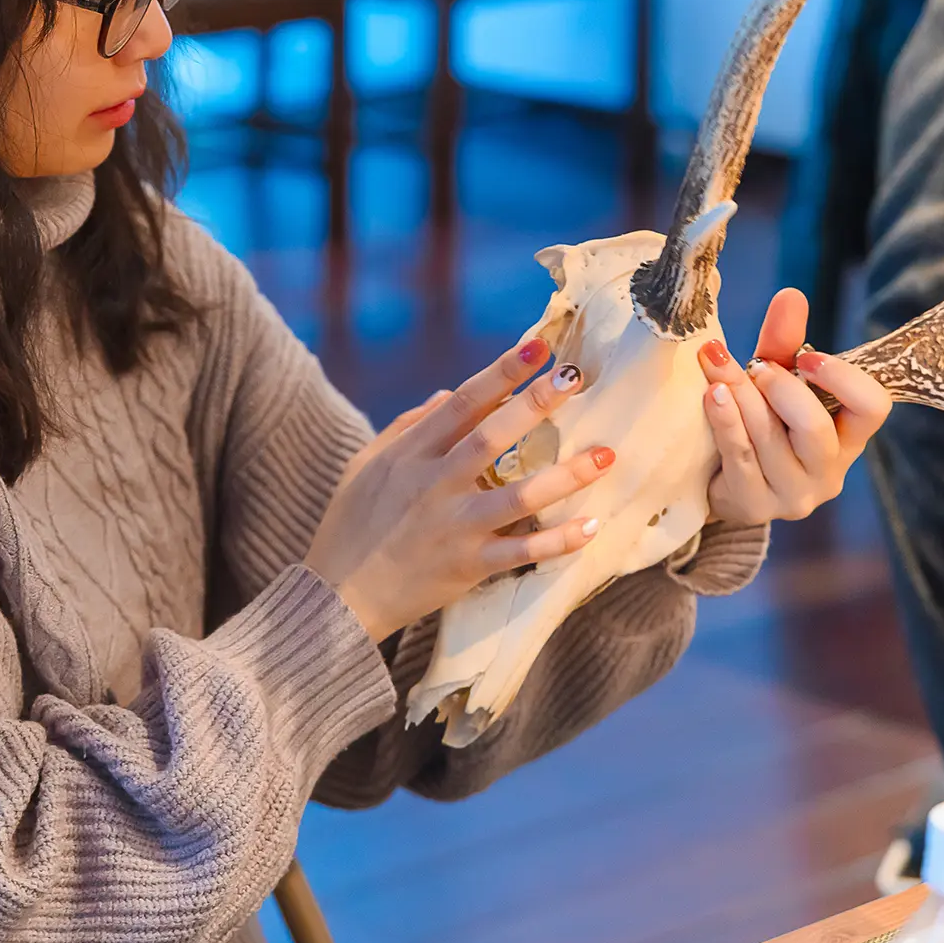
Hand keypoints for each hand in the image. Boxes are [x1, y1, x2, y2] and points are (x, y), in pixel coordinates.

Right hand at [304, 340, 612, 642]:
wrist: (337, 596)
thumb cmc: (351, 524)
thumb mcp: (366, 464)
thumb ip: (408, 426)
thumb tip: (449, 393)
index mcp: (411, 455)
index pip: (463, 403)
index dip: (501, 372)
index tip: (539, 346)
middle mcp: (434, 485)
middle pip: (492, 437)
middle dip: (535, 405)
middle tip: (576, 378)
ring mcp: (453, 527)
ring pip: (518, 497)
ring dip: (565, 476)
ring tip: (606, 455)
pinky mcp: (467, 567)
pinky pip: (521, 553)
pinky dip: (557, 542)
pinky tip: (591, 526)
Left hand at [695, 288, 892, 525]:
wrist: (719, 480)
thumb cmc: (760, 422)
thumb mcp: (776, 380)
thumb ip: (785, 342)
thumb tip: (791, 294)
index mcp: (848, 437)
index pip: (874, 408)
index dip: (844, 379)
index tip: (807, 357)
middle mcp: (829, 472)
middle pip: (815, 429)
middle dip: (781, 389)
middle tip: (757, 366)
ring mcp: (793, 496)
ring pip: (771, 442)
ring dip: (742, 398)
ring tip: (718, 368)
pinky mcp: (755, 507)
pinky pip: (740, 459)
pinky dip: (725, 422)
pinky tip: (712, 395)